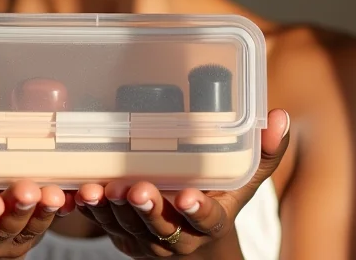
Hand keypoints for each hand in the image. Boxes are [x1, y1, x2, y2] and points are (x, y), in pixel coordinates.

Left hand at [74, 108, 289, 257]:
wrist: (195, 238)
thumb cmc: (220, 196)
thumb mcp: (245, 178)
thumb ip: (263, 151)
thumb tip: (278, 115)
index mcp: (210, 221)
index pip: (208, 221)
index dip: (198, 210)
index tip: (187, 195)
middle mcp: (178, 237)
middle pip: (161, 228)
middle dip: (147, 209)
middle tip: (135, 188)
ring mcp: (147, 240)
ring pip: (127, 228)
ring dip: (112, 209)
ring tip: (102, 187)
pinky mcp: (121, 234)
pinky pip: (101, 224)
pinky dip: (89, 209)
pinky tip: (77, 191)